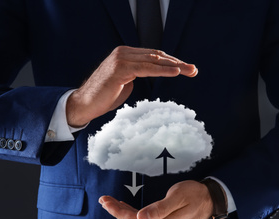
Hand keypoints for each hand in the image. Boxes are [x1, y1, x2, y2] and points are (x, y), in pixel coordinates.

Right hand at [66, 46, 197, 126]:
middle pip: (156, 56)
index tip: (186, 69)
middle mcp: (123, 53)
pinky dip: (162, 70)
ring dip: (175, 66)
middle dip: (178, 63)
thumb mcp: (125, 82)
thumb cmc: (104, 96)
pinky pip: (146, 68)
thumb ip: (137, 75)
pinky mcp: (120, 68)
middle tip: (194, 70)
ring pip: (154, 60)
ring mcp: (121, 59)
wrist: (85, 104)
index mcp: (125, 55)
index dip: (171, 62)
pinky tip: (175, 72)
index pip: (153, 56)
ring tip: (190, 71)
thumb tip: (150, 74)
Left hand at [98, 180, 212, 218]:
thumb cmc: (195, 194)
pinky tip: (126, 208)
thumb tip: (140, 218)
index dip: (117, 211)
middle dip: (116, 212)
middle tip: (104, 199)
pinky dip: (132, 215)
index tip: (105, 200)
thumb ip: (159, 209)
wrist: (210, 201)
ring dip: (122, 214)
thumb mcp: (178, 197)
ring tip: (110, 203)